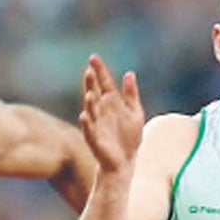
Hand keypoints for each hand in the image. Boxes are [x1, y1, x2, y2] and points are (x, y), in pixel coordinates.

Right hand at [79, 55, 145, 173]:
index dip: (99, 71)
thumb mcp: (135, 113)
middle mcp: (101, 111)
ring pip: (91, 110)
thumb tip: (129, 73)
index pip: (103, 83)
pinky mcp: (95, 139)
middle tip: (89, 71)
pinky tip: (84, 115)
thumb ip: (131, 94)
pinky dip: (86, 123)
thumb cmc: (129, 137)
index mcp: (111, 103)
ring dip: (89, 101)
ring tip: (90, 92)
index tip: (93, 58)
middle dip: (91, 83)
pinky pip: (89, 130)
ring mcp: (96, 124)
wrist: (125, 161)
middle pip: (94, 93)